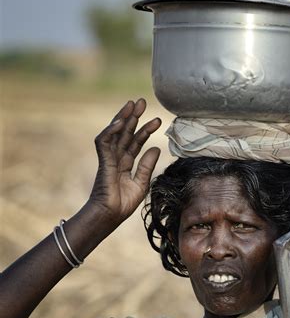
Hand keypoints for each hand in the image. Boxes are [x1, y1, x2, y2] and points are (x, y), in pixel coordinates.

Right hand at [88, 99, 160, 225]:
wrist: (110, 216)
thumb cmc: (123, 204)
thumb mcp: (141, 183)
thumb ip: (147, 165)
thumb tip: (156, 148)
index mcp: (125, 164)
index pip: (135, 142)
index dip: (145, 130)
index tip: (158, 121)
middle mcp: (117, 158)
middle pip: (124, 132)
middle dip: (133, 116)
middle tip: (142, 101)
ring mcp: (109, 159)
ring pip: (114, 133)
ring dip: (122, 117)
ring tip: (132, 104)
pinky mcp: (103, 162)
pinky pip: (104, 142)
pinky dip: (110, 131)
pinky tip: (120, 121)